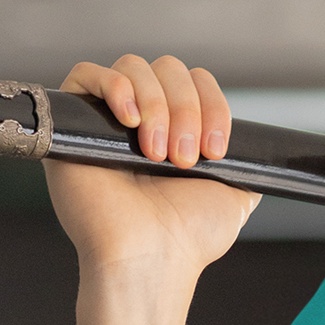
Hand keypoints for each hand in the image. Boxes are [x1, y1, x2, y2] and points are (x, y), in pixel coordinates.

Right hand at [44, 55, 258, 279]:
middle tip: (185, 159)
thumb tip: (252, 147)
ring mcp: (107, 119)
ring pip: (134, 67)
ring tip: (157, 155)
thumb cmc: (189, 236)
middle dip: (186, 109)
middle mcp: (144, 120)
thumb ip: (244, 164)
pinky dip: (115, 87)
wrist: (152, 257)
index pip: (198, 83)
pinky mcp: (72, 122)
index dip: (212, 106)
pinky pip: (86, 73)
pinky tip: (131, 121)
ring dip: (157, 106)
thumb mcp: (237, 193)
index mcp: (179, 130)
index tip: (216, 150)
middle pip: (169, 69)